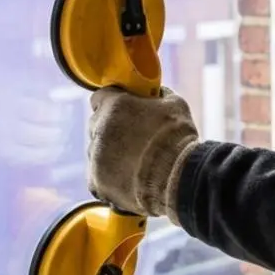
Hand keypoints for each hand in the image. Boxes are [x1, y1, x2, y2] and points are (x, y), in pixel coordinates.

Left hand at [86, 86, 199, 220]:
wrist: (178, 178)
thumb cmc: (178, 139)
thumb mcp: (175, 105)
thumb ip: (159, 95)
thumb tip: (157, 93)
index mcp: (115, 106)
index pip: (100, 98)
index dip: (112, 103)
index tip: (121, 110)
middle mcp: (99, 129)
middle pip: (96, 125)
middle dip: (110, 130)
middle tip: (132, 138)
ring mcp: (96, 157)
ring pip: (96, 152)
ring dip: (110, 155)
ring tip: (135, 163)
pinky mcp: (97, 182)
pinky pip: (97, 177)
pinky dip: (109, 179)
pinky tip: (129, 179)